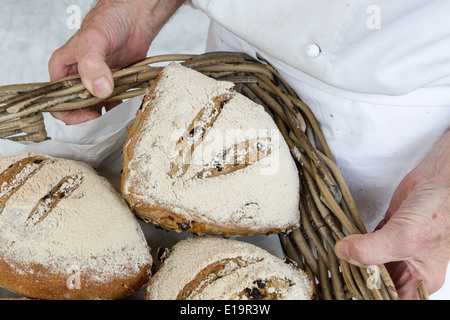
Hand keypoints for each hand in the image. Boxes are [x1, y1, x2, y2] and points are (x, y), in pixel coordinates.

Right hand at [48, 0, 184, 124]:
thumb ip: (92, 64)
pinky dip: (117, 110)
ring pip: (94, 110)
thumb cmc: (109, 21)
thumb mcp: (94, 40)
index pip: (56, 102)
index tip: (91, 116)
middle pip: (75, 110)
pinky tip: (125, 109)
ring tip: (117, 116)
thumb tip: (98, 90)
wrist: (135, 18)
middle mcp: (75, 79)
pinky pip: (111, 106)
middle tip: (106, 121)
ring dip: (104, 117)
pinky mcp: (111, 86)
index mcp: (62, 69)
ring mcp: (94, 84)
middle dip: (89, 119)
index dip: (71, 114)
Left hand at [335, 130, 449, 298]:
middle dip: (356, 279)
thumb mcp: (404, 238)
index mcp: (420, 279)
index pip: (391, 298)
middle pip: (376, 281)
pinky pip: (364, 242)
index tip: (347, 288)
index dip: (369, 295)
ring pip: (368, 261)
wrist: (439, 179)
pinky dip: (352, 243)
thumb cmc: (438, 210)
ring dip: (351, 260)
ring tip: (331, 262)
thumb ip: (371, 250)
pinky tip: (339, 244)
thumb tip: (343, 253)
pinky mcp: (385, 230)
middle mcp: (408, 266)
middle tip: (332, 276)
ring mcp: (395, 247)